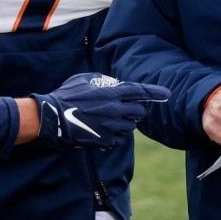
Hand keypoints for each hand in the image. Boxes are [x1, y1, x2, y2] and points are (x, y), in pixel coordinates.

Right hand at [33, 72, 169, 148]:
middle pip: (140, 111)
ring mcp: (111, 127)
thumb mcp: (84, 79)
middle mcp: (115, 110)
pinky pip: (118, 139)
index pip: (140, 91)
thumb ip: (102, 80)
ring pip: (131, 127)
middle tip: (125, 108)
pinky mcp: (105, 141)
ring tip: (109, 119)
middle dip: (136, 109)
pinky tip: (101, 129)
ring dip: (125, 123)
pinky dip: (114, 135)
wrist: (53, 118)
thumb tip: (113, 84)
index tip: (167, 94)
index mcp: (112, 93)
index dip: (155, 92)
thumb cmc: (66, 96)